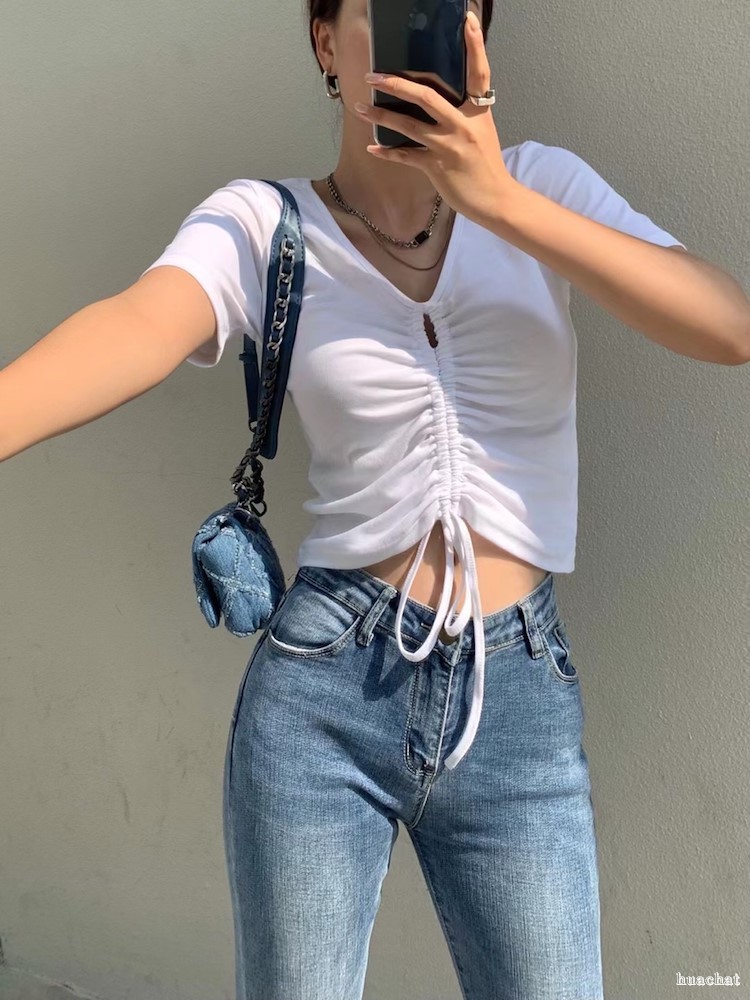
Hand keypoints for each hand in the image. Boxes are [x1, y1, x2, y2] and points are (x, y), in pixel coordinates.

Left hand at [354, 9, 517, 226]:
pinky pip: (405, 156)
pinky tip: (372, 148)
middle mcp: (462, 124)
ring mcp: (448, 146)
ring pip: (407, 125)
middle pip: (425, 95)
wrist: (495, 199)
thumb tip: (436, 101)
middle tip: (373, 77)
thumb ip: (463, 114)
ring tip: (360, 108)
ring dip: (380, 116)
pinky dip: (387, 153)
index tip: (467, 21)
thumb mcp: (482, 132)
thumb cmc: (486, 166)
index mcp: (478, 111)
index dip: (475, 45)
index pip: (479, 72)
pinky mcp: (436, 167)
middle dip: (395, 84)